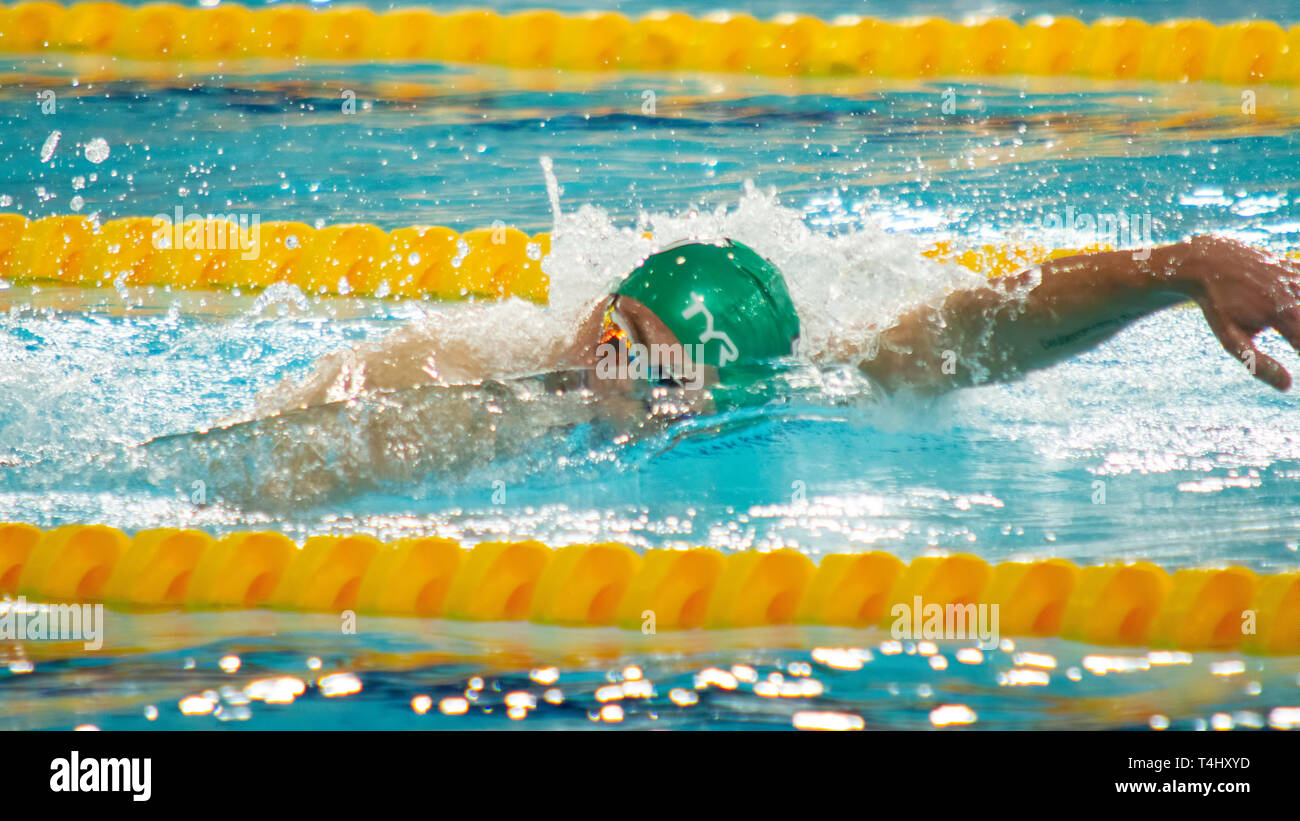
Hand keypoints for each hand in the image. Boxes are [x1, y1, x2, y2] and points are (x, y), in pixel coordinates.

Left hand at [1175, 236, 1299, 390]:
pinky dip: (1298, 303)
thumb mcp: (1230, 337)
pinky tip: (1289, 314)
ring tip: (1287, 333)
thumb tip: (1287, 386)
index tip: (1296, 363)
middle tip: (1289, 343)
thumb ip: (1258, 363)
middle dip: (1298, 338)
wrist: (1210, 260)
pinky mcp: (1298, 268)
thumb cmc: (1219, 304)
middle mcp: (1297, 294)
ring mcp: (1299, 278)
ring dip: (1297, 325)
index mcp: (1283, 314)